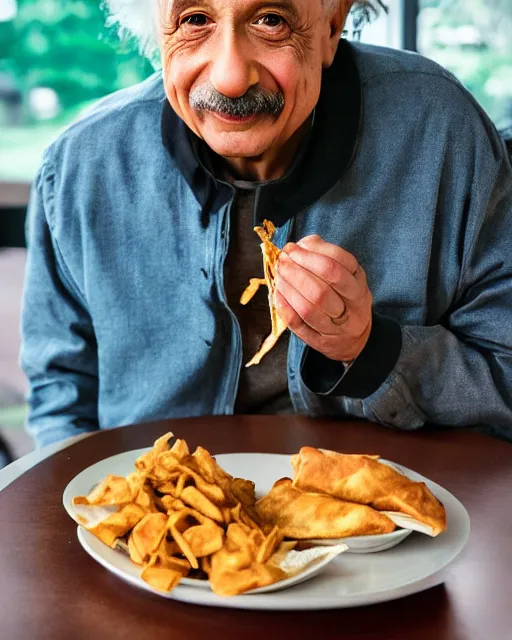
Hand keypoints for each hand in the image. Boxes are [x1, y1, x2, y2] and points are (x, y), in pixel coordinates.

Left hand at [275, 235, 371, 361]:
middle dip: (297, 271)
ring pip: (309, 309)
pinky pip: (299, 325)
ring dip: (289, 288)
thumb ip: (327, 256)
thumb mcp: (348, 276)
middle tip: (283, 260)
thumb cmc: (346, 300)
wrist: (355, 339)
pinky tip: (278, 293)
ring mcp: (336, 329)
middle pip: (322, 289)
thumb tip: (304, 243)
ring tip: (279, 274)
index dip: (312, 253)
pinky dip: (285, 307)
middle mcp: (352, 310)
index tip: (294, 247)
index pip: (338, 265)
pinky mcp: (320, 342)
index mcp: (359, 287)